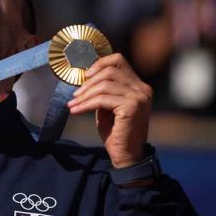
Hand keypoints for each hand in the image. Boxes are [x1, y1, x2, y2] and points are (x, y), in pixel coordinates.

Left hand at [67, 53, 152, 167]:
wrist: (127, 156)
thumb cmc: (116, 132)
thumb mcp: (108, 106)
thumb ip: (103, 90)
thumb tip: (85, 76)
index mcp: (139, 85)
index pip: (119, 60)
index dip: (99, 63)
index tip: (84, 75)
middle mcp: (142, 88)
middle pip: (109, 71)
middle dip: (88, 83)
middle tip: (75, 94)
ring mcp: (139, 97)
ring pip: (104, 85)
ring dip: (84, 95)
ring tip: (73, 104)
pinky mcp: (131, 107)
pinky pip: (102, 100)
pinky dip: (86, 104)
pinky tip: (76, 110)